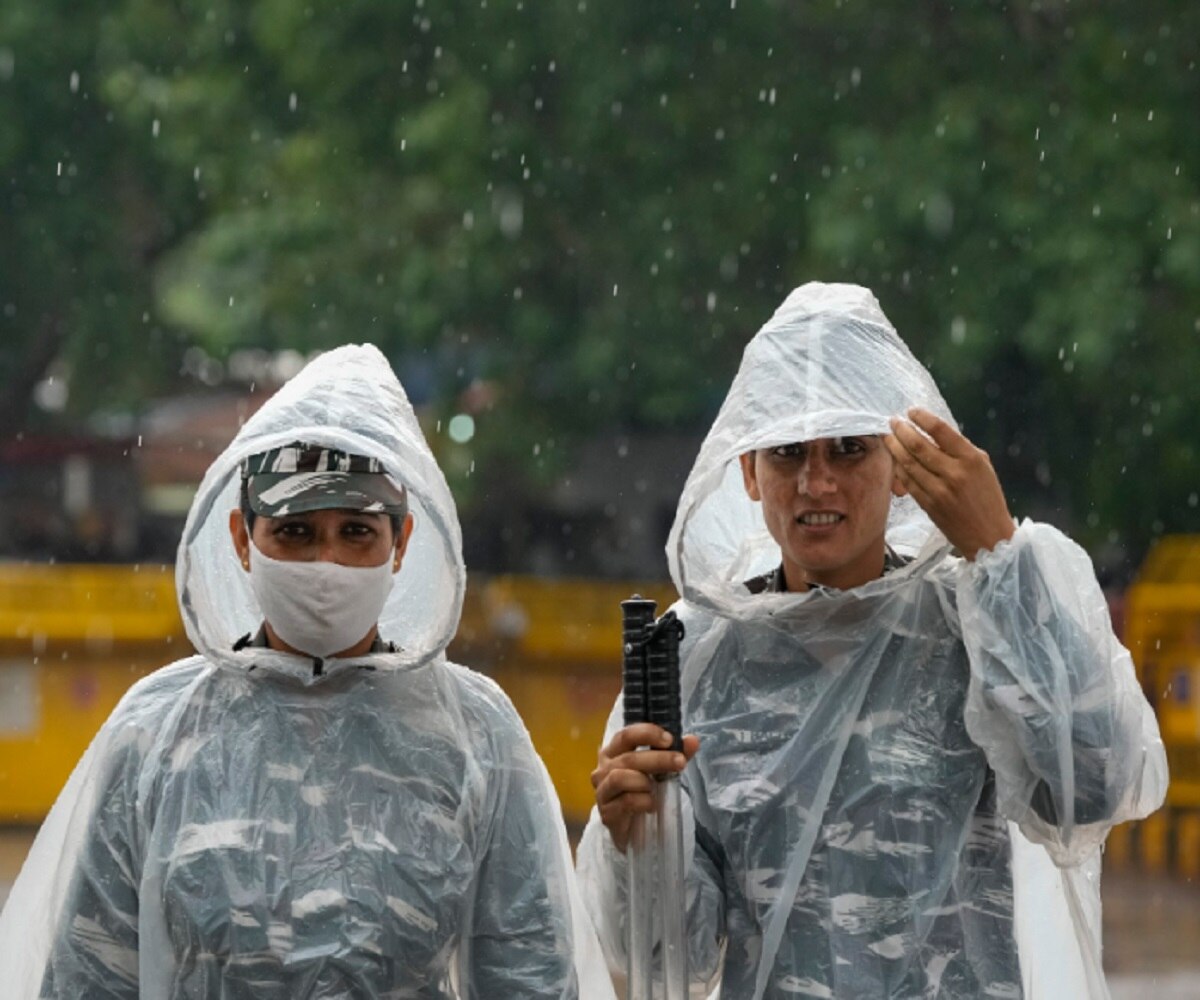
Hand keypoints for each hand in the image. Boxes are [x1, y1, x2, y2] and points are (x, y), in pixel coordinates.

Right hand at [591, 723, 700, 852]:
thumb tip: (692, 741)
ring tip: (656, 789)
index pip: (626, 735)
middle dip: (658, 759)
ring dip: (645, 782)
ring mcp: (603, 791)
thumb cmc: (643, 791)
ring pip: (620, 778)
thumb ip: (675, 753)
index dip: (647, 734)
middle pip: (628, 758)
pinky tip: (652, 805)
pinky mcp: (606, 813)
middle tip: (680, 762)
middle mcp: (603, 768)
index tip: (669, 739)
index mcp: (614, 751)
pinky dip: (644, 801)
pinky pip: (626, 802)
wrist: (634, 828)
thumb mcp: (660, 769)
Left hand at [883, 407, 1014, 560]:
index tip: (911, 410)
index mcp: (971, 459)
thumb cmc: (988, 498)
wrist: (989, 537)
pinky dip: (898, 468)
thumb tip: (934, 433)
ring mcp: (938, 490)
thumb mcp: (983, 467)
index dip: (922, 418)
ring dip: (895, 447)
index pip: (941, 431)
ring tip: (888, 436)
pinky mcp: (927, 504)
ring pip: (908, 463)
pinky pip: (907, 481)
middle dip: (902, 430)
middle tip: (893, 421)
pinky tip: (894, 459)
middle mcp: (954, 473)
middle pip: (918, 445)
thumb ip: (960, 450)